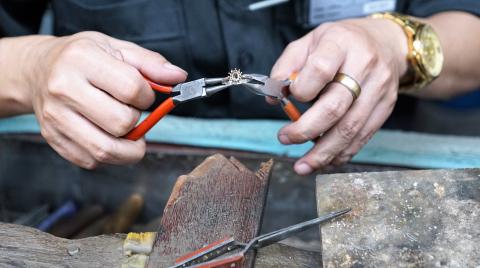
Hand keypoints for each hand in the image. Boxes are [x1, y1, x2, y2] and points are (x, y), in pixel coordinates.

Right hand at [26, 31, 186, 168]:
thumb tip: (179, 78)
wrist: (38, 71)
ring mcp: (55, 118)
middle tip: (131, 113)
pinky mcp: (53, 139)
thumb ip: (150, 63)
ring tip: (129, 134)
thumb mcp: (116, 48)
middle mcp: (63, 89)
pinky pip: (91, 160)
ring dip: (129, 149)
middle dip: (136, 122)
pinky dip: (109, 156)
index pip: (132, 89)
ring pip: (106, 150)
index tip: (142, 95)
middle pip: (121, 123)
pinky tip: (107, 137)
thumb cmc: (82, 59)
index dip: (147, 97)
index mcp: (81, 60)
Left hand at [271, 18, 407, 174]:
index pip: (320, 70)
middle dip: (306, 130)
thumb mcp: (309, 41)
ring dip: (323, 153)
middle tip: (284, 139)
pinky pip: (363, 137)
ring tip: (302, 166)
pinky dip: (341, 153)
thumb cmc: (340, 44)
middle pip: (335, 107)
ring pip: (350, 129)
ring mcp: (378, 89)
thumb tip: (274, 97)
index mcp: (340, 44)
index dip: (302, 90)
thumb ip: (286, 66)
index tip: (289, 98)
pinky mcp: (386, 108)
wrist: (384, 43)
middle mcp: (364, 66)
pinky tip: (324, 161)